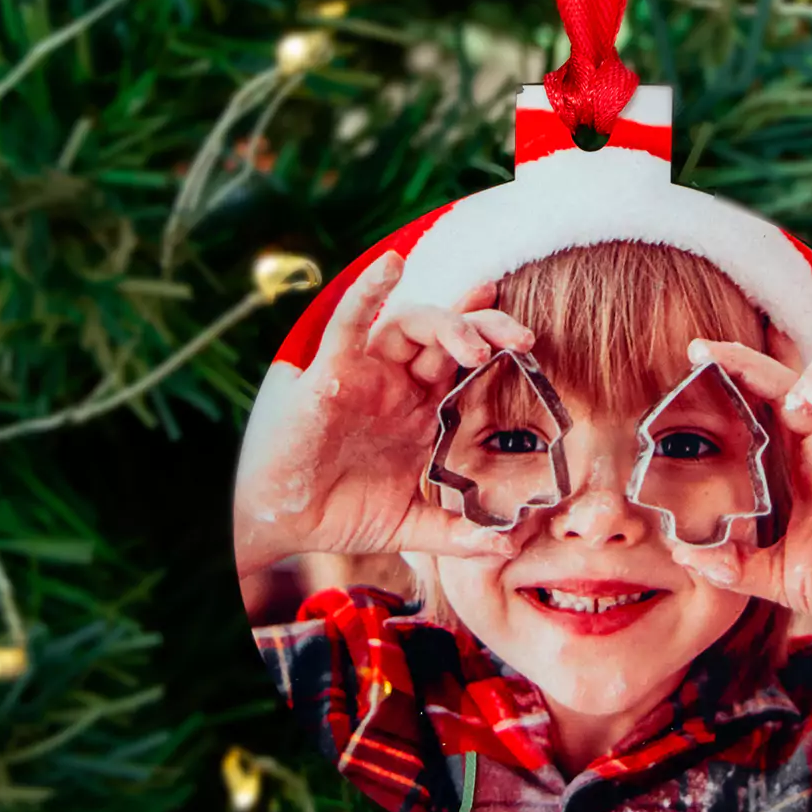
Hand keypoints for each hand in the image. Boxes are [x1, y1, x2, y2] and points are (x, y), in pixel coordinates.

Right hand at [234, 253, 534, 578]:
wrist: (280, 526)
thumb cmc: (339, 515)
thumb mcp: (409, 526)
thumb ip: (455, 533)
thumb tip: (507, 546)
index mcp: (419, 410)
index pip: (465, 365)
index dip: (496, 345)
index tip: (531, 344)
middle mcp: (397, 384)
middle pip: (449, 336)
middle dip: (487, 328)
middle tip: (523, 339)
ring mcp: (365, 374)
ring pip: (411, 324)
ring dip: (448, 323)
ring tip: (475, 345)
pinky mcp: (330, 374)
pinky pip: (348, 323)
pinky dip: (369, 291)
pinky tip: (392, 266)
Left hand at [670, 344, 811, 674]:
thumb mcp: (774, 572)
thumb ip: (731, 563)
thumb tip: (682, 554)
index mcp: (799, 464)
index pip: (763, 405)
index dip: (733, 378)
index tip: (693, 360)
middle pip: (788, 380)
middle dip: (744, 359)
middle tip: (701, 350)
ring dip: (803, 372)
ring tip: (783, 403)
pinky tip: (811, 401)